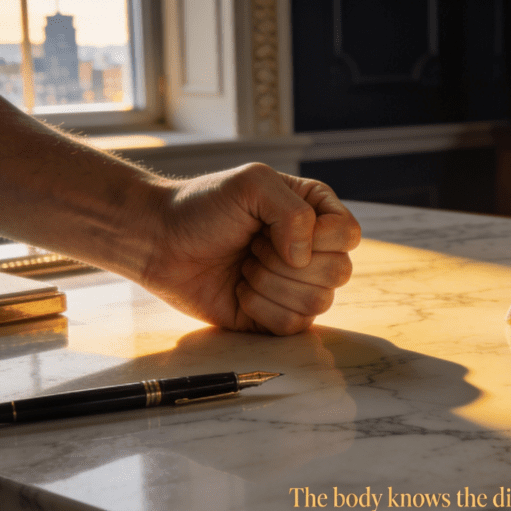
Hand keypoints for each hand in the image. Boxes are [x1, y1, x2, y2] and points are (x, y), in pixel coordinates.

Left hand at [140, 163, 360, 334]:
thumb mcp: (251, 184)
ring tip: (244, 267)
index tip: (275, 228)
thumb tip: (304, 258)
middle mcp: (313, 250)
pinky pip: (293, 326)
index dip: (320, 237)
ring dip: (270, 285)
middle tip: (253, 246)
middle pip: (340, 273)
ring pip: (318, 302)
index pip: (349, 234)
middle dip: (286, 263)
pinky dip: (261, 309)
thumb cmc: (202, 206)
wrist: (161, 243)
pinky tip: (240, 291)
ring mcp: (297, 285)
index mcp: (315, 212)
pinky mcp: (277, 316)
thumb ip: (292, 210)